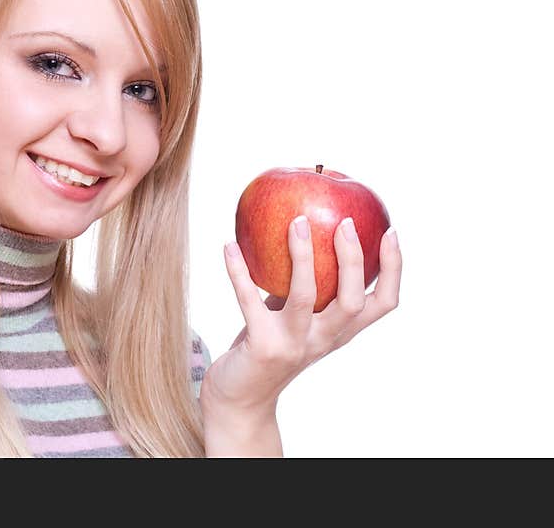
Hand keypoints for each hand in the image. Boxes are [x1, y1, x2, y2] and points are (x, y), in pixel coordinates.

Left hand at [199, 216, 401, 421]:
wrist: (240, 401)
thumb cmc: (267, 347)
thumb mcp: (294, 317)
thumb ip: (304, 286)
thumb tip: (302, 228)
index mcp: (338, 332)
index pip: (383, 304)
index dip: (393, 269)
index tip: (391, 232)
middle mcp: (322, 340)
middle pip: (352, 301)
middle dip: (352, 259)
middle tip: (345, 222)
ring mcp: (293, 345)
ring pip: (306, 297)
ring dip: (302, 256)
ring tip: (297, 222)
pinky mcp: (262, 347)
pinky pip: (249, 300)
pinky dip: (238, 271)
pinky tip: (229, 246)